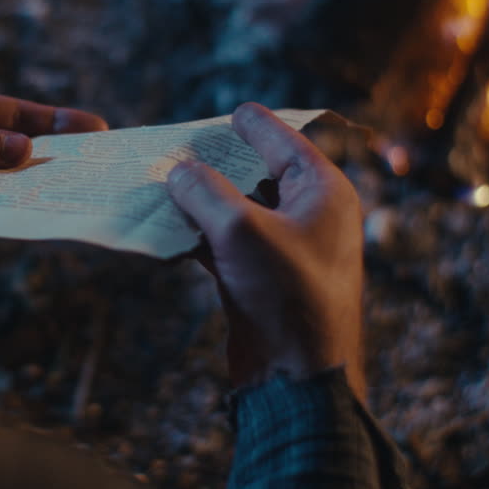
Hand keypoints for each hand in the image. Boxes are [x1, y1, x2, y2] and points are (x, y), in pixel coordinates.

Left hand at [0, 86, 107, 262]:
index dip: (48, 121)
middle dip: (53, 156)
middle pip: (10, 150)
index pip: (4, 113)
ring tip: (78, 198)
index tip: (92, 129)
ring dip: (33, 191)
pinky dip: (5, 221)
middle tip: (99, 165)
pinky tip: (34, 226)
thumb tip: (24, 151)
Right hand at [166, 103, 365, 399]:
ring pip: (240, 211)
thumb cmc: (285, 295)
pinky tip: (168, 229)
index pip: (286, 143)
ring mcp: (287, 249)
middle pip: (260, 174)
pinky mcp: (263, 279)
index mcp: (322, 192)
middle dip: (220, 163)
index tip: (232, 111)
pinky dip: (201, 235)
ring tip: (165, 183)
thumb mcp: (239, 230)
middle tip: (183, 145)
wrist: (296, 377)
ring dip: (203, 201)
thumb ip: (204, 191)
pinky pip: (229, 244)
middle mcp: (310, 216)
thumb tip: (178, 170)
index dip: (255, 125)